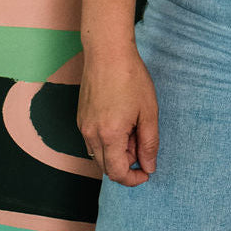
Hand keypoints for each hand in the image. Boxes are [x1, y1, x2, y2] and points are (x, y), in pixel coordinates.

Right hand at [78, 47, 158, 185]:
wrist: (107, 52)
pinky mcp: (81, 118)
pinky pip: (93, 141)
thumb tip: (149, 167)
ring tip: (133, 127)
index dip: (133, 178)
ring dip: (116, 152)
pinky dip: (107, 141)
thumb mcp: (148, 111)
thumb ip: (149, 143)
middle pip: (106, 167)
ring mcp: (83, 126)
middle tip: (142, 141)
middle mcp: (91, 135)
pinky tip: (121, 120)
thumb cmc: (130, 77)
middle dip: (126, 163)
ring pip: (99, 155)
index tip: (146, 172)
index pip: (117, 173)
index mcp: (109, 135)